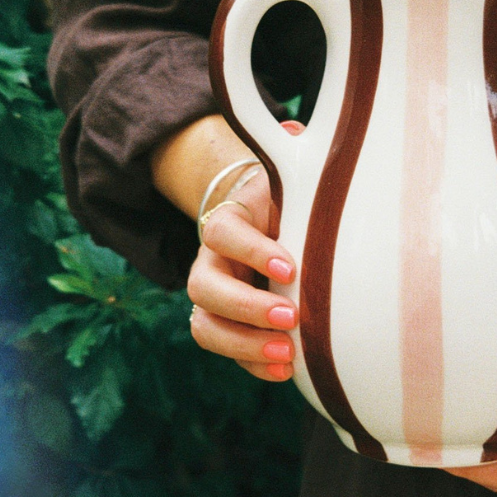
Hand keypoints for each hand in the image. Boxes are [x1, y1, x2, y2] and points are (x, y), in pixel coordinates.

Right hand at [187, 123, 302, 381]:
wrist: (271, 225)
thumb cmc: (290, 200)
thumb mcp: (291, 177)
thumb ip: (292, 153)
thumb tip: (292, 126)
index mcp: (228, 220)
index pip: (224, 233)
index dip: (251, 250)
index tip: (290, 264)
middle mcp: (211, 260)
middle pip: (203, 286)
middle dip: (245, 306)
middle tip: (290, 315)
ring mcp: (215, 295)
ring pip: (205, 324)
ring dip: (243, 344)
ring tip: (286, 354)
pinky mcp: (228, 324)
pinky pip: (226, 349)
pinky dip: (251, 365)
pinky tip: (286, 370)